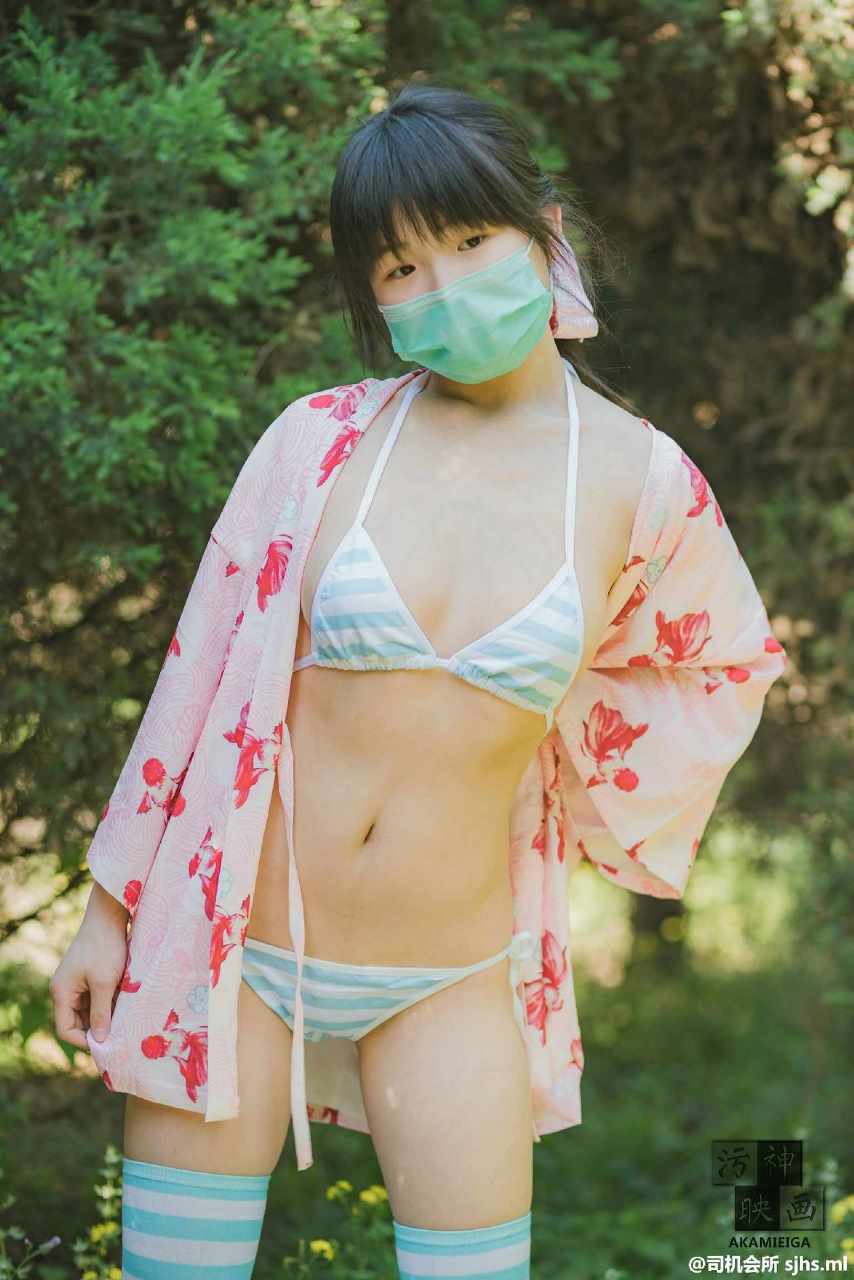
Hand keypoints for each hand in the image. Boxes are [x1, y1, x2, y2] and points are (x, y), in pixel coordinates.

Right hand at [49, 905, 127, 1051]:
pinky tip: (124, 1004)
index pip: (65, 1029)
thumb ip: (101, 1013)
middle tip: (119, 1035)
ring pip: (88, 1010)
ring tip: (124, 1020)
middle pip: (77, 1021)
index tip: (106, 1045)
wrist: (109, 915)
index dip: (84, 1041)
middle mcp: (65, 989)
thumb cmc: (105, 947)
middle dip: (96, 1028)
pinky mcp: (88, 974)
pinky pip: (95, 997)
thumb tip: (100, 1040)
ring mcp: (76, 981)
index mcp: (62, 992)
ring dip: (104, 1015)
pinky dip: (108, 1002)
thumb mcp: (105, 983)